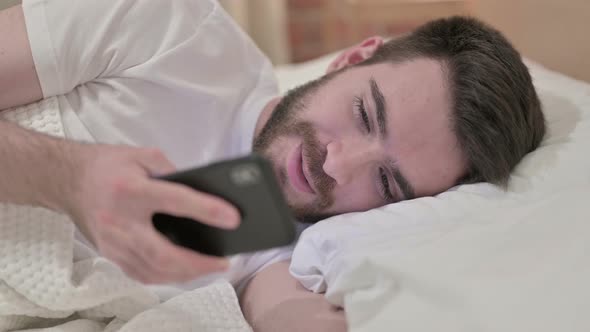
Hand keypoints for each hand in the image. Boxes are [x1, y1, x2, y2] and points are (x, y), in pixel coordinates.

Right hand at [64, 144, 239, 283]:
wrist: (67, 180)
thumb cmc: (109, 165)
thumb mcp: (144, 156)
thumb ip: (174, 173)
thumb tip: (204, 195)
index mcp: (130, 189)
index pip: (175, 201)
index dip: (206, 210)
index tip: (233, 218)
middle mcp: (119, 221)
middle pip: (163, 253)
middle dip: (198, 262)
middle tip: (225, 261)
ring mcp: (112, 243)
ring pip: (153, 270)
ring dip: (186, 273)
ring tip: (212, 267)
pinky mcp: (110, 254)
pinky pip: (142, 273)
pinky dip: (168, 276)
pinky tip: (187, 271)